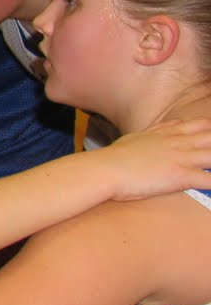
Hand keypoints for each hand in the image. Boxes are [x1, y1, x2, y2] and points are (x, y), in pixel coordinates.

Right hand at [96, 118, 210, 201]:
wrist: (105, 169)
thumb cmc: (115, 157)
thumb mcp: (137, 137)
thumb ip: (156, 132)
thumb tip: (166, 126)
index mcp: (168, 134)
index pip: (201, 125)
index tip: (210, 140)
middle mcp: (178, 143)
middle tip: (210, 156)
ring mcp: (181, 158)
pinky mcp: (181, 175)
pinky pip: (210, 180)